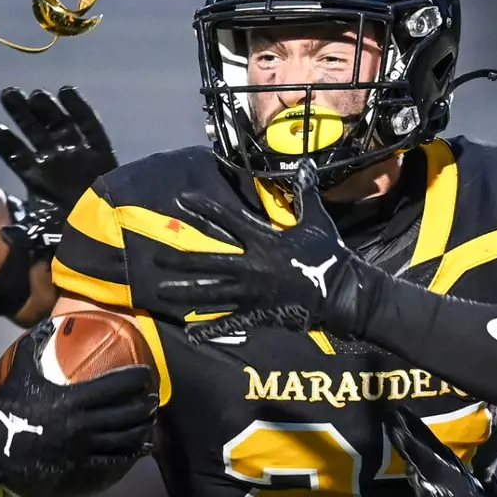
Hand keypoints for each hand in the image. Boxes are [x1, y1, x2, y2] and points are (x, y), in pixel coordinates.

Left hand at [0, 86, 117, 246]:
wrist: (109, 238)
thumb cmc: (74, 237)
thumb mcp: (44, 238)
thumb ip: (24, 236)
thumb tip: (3, 232)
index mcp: (36, 178)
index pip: (15, 155)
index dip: (3, 141)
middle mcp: (53, 161)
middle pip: (33, 132)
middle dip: (21, 113)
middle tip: (8, 94)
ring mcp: (77, 154)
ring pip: (58, 124)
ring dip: (47, 109)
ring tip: (35, 95)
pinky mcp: (101, 152)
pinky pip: (90, 127)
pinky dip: (80, 110)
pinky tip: (67, 92)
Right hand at [0, 319, 156, 496]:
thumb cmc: (8, 405)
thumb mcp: (20, 369)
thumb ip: (36, 344)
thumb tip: (50, 323)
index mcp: (72, 398)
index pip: (116, 386)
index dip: (136, 380)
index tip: (146, 374)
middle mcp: (82, 423)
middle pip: (127, 413)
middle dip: (145, 404)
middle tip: (153, 397)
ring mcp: (83, 445)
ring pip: (126, 437)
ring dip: (144, 427)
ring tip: (151, 419)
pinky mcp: (80, 462)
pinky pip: (114, 457)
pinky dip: (133, 451)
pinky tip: (143, 446)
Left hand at [157, 161, 386, 338]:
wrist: (341, 292)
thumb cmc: (328, 255)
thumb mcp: (316, 221)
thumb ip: (306, 194)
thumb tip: (307, 164)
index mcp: (263, 240)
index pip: (228, 220)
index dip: (204, 208)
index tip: (182, 199)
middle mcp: (251, 266)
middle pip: (209, 261)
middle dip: (181, 260)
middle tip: (156, 257)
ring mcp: (252, 292)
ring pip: (211, 292)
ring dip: (185, 292)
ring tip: (161, 292)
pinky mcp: (258, 313)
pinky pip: (229, 322)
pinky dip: (209, 328)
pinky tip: (190, 332)